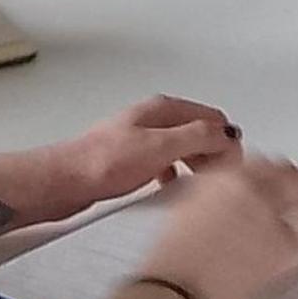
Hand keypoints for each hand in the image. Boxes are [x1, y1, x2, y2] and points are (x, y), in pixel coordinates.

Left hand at [38, 97, 240, 216]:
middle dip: (215, 154)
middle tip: (221, 181)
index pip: (213, 116)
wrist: (64, 182)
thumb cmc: (103, 162)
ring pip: (183, 150)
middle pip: (200, 133)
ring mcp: (142, 140)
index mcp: (163, 109)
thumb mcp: (161, 146)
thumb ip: (198, 136)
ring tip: (201, 188)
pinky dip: (175, 176)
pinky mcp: (131, 161)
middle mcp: (153, 120)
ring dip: (196, 166)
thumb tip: (228, 133)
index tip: (233, 167)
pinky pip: (165, 166)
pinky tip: (172, 189)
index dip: (228, 141)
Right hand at [135, 154, 297, 298]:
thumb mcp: (184, 212)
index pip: (259, 161)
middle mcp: (251, 190)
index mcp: (223, 178)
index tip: (275, 176)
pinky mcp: (285, 248)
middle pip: (288, 174)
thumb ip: (209, 196)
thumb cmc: (170, 261)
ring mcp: (271, 216)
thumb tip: (221, 197)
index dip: (271, 170)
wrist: (174, 293)